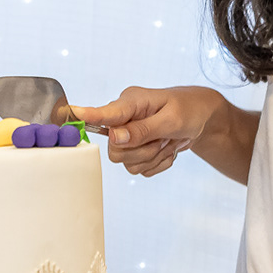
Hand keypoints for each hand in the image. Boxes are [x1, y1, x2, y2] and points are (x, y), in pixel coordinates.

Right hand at [71, 87, 222, 176]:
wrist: (203, 119)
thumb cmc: (189, 110)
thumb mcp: (172, 119)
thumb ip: (143, 129)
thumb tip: (115, 137)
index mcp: (129, 102)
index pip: (103, 114)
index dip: (86, 117)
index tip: (70, 114)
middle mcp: (123, 119)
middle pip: (115, 150)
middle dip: (143, 150)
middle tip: (164, 138)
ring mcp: (128, 137)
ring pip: (128, 163)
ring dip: (154, 157)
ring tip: (168, 141)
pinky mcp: (137, 152)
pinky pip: (141, 170)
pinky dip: (159, 164)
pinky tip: (167, 149)